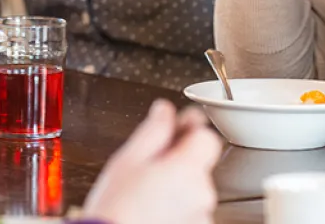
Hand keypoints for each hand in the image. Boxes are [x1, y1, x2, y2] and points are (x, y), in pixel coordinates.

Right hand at [84, 100, 220, 223]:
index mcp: (188, 169)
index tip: (177, 128)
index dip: (191, 130)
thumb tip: (165, 110)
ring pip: (194, 189)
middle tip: (150, 167)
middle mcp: (202, 194)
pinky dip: (177, 208)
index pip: (208, 137)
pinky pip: (190, 211)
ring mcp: (201, 216)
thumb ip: (154, 130)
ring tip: (147, 194)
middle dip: (179, 161)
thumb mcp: (128, 159)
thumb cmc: (116, 208)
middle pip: (199, 164)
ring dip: (177, 186)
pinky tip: (153, 210)